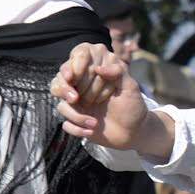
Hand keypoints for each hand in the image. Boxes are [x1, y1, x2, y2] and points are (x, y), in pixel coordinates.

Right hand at [52, 39, 162, 155]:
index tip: (72, 76)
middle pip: (60, 82)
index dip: (69, 67)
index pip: (74, 62)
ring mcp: (78, 105)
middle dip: (66, 91)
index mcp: (95, 74)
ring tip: (94, 123)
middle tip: (79, 98)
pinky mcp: (77, 121)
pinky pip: (66, 124)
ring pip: (62, 105)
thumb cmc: (133, 106)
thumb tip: (99, 67)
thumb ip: (119, 73)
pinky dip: (77, 129)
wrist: (135, 131)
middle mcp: (82, 87)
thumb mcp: (131, 88)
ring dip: (76, 115)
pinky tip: (91, 131)